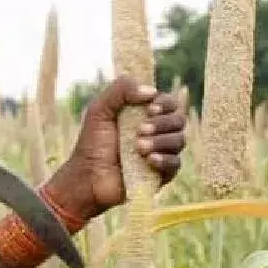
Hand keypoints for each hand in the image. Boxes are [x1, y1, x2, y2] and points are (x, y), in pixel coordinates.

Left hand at [45, 76, 185, 218]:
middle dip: (162, 123)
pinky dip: (164, 160)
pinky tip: (149, 160)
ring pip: (179, 140)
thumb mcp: (100, 109)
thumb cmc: (92, 143)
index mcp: (145, 115)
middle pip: (178, 120)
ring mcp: (161, 153)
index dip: (164, 103)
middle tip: (139, 130)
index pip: (169, 103)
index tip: (150, 109)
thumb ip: (121, 90)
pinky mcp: (162, 174)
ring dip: (161, 141)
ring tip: (138, 147)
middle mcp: (157, 132)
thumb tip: (152, 92)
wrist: (87, 177)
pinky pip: (175, 164)